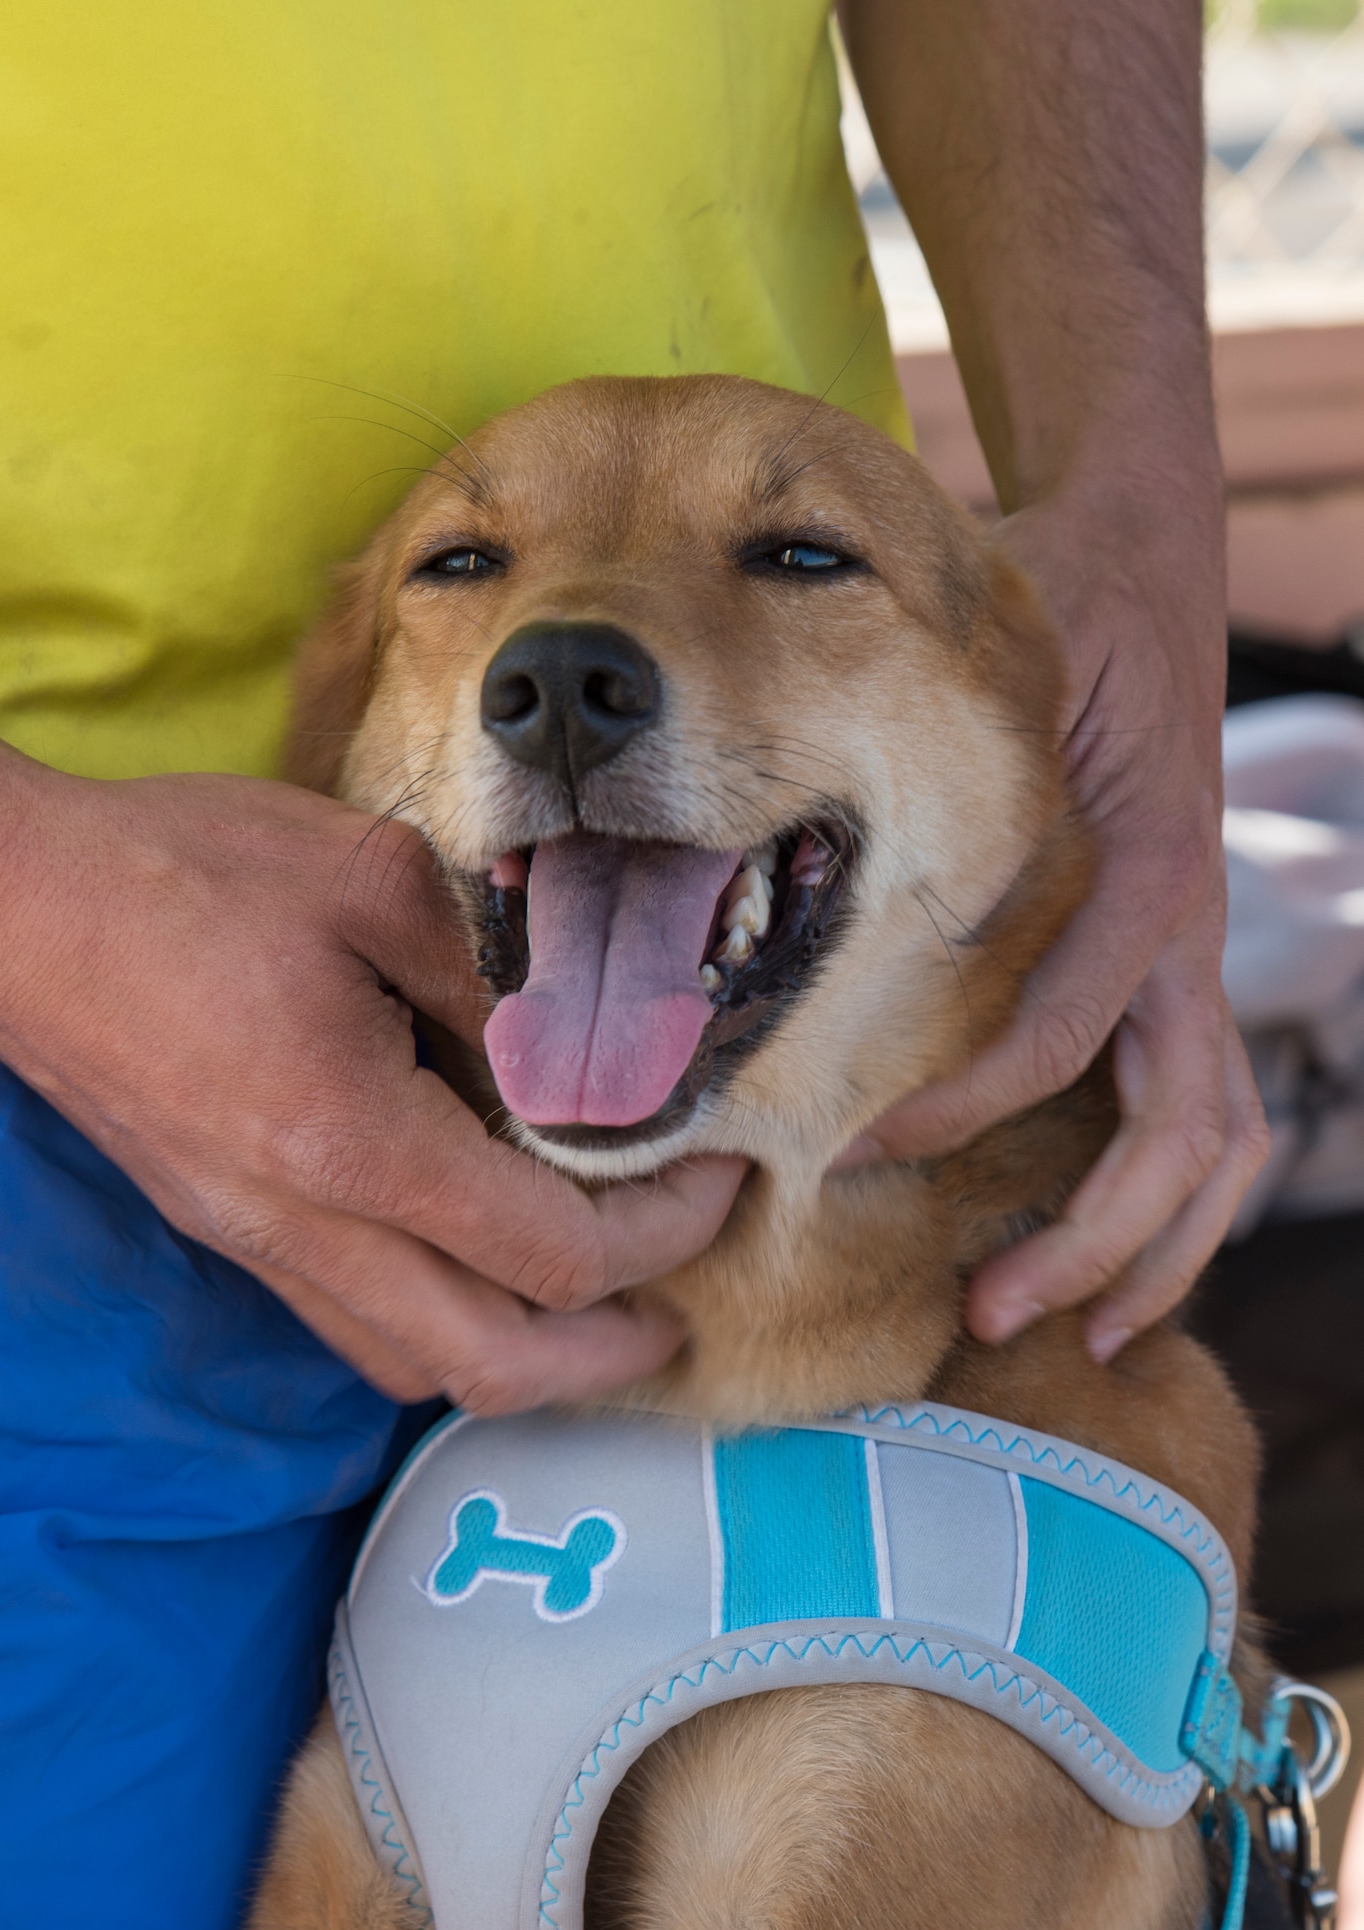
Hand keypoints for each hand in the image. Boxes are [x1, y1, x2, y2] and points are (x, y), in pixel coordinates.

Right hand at [0, 732, 745, 1412]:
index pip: (549, 1250)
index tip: (715, 1174)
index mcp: (350, 1140)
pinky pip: (351, 1321)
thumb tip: (578, 1055)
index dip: (660, 1232)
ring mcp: (252, 1236)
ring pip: (410, 1364)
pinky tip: (472, 1261)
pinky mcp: (222, 1221)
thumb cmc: (177, 872)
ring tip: (594, 1303)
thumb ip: (490, 979)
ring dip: (520, 1354)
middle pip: (486, 1365)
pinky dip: (439, 1321)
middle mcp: (299, 1223)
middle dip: (607, 1353)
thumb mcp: (370, 882)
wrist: (9, 907)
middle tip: (680, 1309)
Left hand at [835, 475, 1269, 1356]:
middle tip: (989, 1310)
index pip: (1056, 1031)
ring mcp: (1191, 955)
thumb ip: (919, 697)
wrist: (1147, 552)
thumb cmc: (1054, 598)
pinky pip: (1202, 1108)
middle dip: (1090, 1237)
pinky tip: (1102, 1257)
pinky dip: (1164, 1199)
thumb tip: (769, 719)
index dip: (958, 1110)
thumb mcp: (997, 640)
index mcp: (1141, 865)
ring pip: (1213, 1144)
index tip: (854, 1154)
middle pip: (1174, 1130)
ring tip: (1058, 1326)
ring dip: (1145, 1250)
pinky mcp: (1178, 965)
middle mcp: (1181, 928)